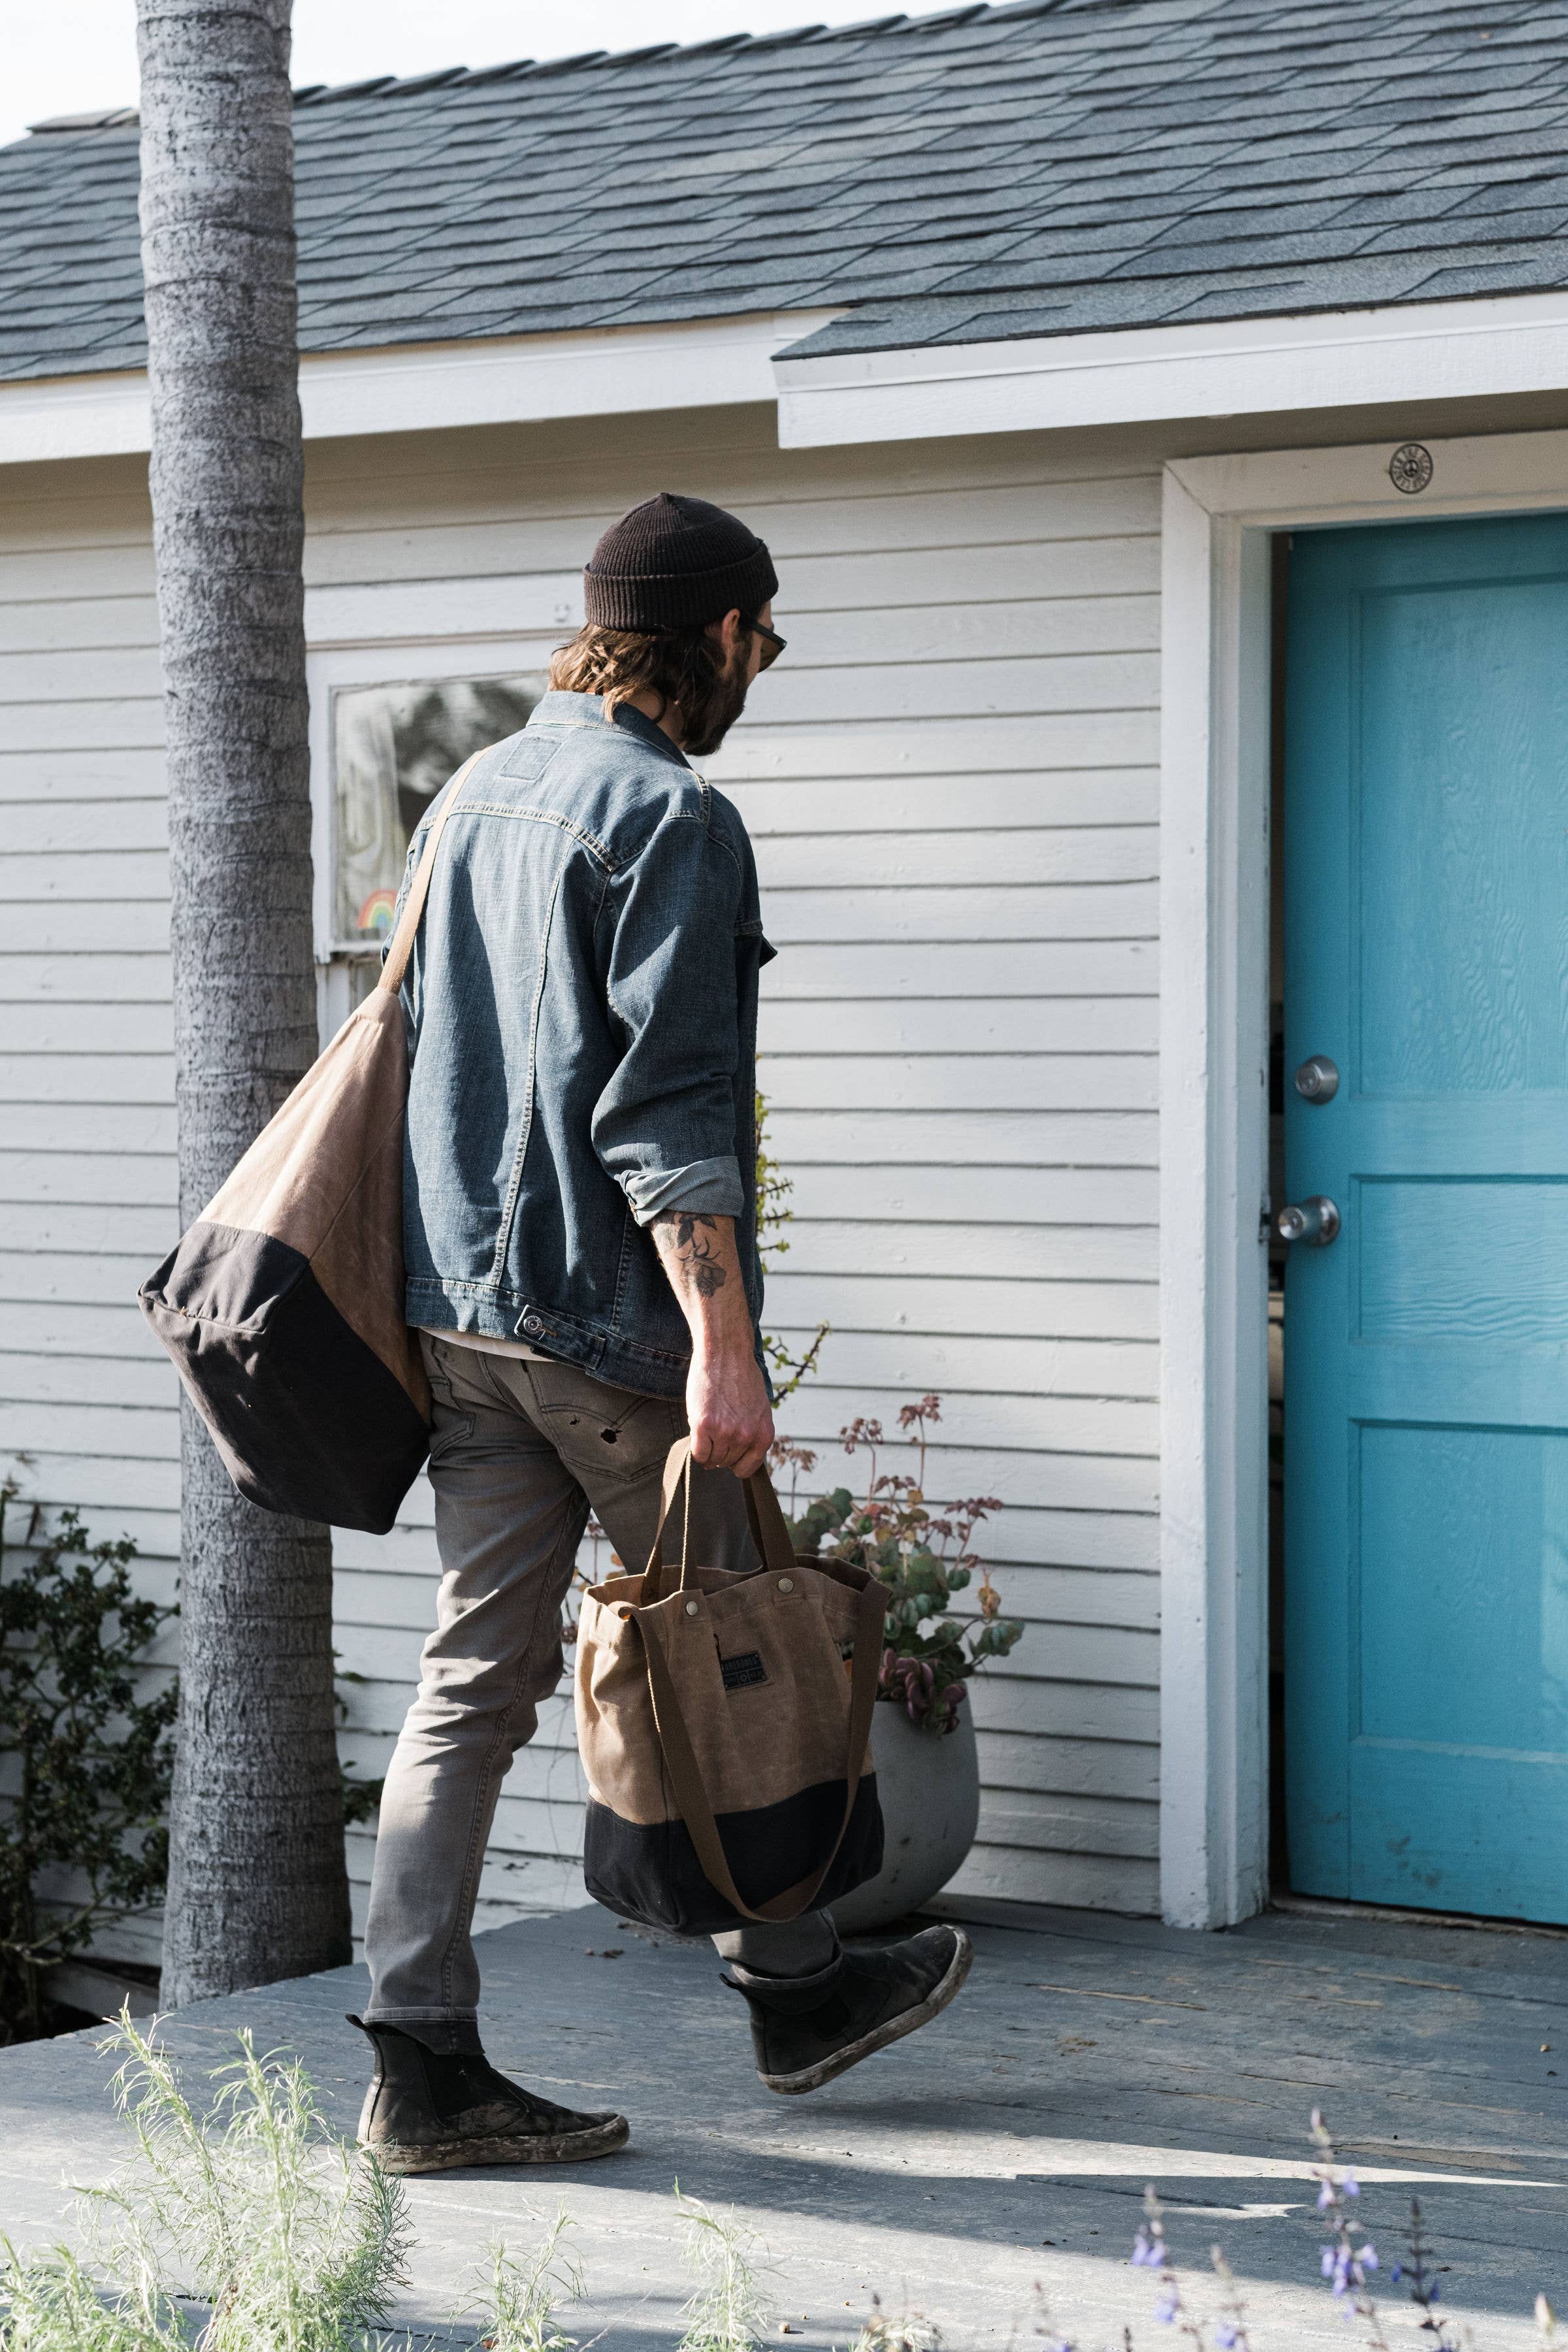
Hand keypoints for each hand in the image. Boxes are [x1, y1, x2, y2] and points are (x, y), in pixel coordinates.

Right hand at [687, 1342, 773, 1478]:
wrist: (725, 1353)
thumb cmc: (741, 1376)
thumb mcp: (759, 1408)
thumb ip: (752, 1433)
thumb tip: (740, 1455)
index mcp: (764, 1434)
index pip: (748, 1468)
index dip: (735, 1462)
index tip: (728, 1453)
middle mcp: (746, 1436)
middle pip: (727, 1463)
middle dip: (720, 1451)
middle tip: (716, 1431)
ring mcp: (725, 1432)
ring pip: (711, 1460)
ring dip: (708, 1448)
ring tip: (709, 1426)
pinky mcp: (704, 1426)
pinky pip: (698, 1453)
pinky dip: (696, 1448)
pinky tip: (699, 1433)